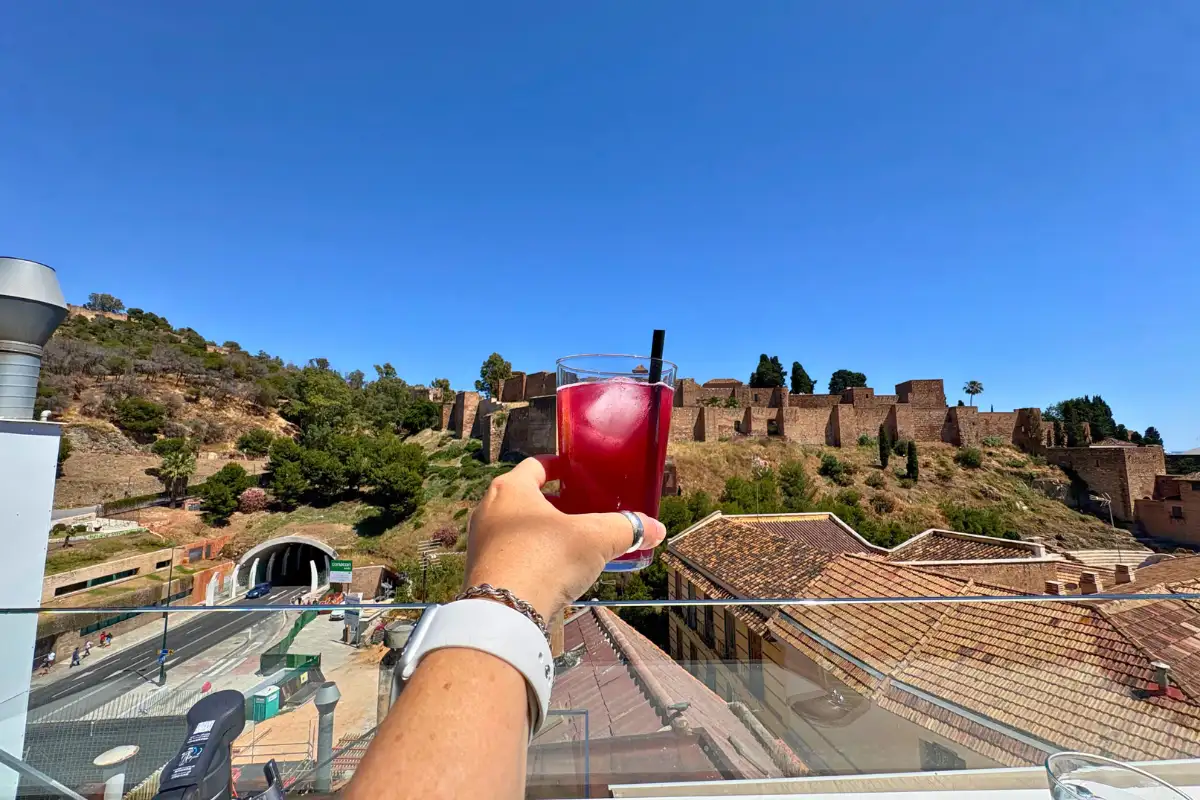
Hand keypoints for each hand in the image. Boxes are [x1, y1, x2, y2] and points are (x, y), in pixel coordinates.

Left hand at [463, 456, 666, 619]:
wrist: (504, 613)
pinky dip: (532, 555)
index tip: (575, 472)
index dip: (558, 466)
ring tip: (572, 542)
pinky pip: (511, 553)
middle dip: (555, 503)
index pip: (536, 465)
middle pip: (526, 497)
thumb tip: (656, 529)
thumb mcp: (594, 539)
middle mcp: (490, 510)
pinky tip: (554, 570)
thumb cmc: (544, 561)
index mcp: (511, 488)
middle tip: (582, 509)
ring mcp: (481, 541)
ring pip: (518, 527)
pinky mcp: (482, 570)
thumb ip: (625, 528)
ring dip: (543, 531)